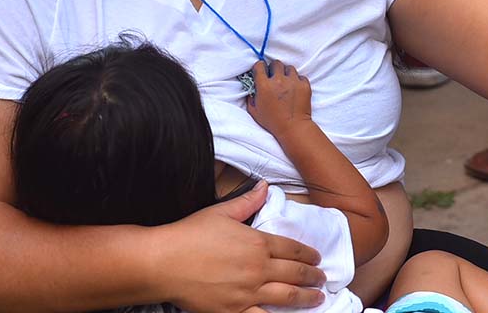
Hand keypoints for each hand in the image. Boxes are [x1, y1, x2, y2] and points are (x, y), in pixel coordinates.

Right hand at [158, 180, 324, 312]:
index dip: (308, 253)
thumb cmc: (190, 234)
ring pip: (287, 298)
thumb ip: (247, 201)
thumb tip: (264, 186)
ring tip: (317, 298)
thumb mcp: (221, 212)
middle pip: (295, 274)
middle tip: (323, 278)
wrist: (165, 262)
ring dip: (306, 298)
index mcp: (257, 243)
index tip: (317, 257)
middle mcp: (258, 269)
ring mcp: (248, 293)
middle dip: (313, 276)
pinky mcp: (234, 311)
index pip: (292, 249)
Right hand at [246, 60, 312, 139]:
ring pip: (289, 68)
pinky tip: (295, 89)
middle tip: (274, 77)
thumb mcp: (254, 111)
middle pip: (276, 63)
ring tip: (286, 83)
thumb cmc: (272, 122)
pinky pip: (300, 76)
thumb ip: (250, 97)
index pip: (260, 65)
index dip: (260, 67)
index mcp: (264, 86)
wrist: (293, 128)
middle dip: (274, 69)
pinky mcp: (304, 85)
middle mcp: (279, 81)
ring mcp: (293, 82)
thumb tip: (252, 87)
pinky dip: (298, 81)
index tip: (262, 71)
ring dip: (286, 74)